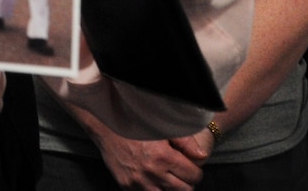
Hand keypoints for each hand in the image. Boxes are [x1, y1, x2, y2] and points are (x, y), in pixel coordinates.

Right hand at [89, 129, 203, 189]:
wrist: (105, 127)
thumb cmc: (133, 124)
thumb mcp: (161, 127)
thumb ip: (185, 141)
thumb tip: (203, 156)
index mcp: (163, 156)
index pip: (193, 175)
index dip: (195, 171)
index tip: (191, 166)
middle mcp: (152, 172)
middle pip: (184, 190)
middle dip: (186, 182)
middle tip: (181, 173)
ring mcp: (138, 183)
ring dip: (172, 190)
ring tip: (169, 179)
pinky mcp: (127, 187)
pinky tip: (154, 182)